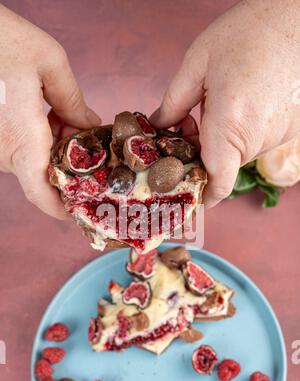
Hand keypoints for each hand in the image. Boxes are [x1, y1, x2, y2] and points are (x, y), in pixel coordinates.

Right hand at [0, 5, 100, 218]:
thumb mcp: (48, 62)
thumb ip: (73, 100)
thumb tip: (89, 124)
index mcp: (21, 140)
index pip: (41, 194)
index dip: (61, 209)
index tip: (80, 210)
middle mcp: (3, 150)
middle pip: (43, 174)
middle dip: (70, 160)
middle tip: (87, 133)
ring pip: (30, 159)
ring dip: (55, 145)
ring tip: (66, 113)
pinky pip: (16, 146)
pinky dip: (37, 136)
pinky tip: (45, 110)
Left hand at [151, 0, 299, 207]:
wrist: (299, 16)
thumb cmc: (249, 32)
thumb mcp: (198, 62)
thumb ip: (173, 102)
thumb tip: (158, 127)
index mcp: (232, 123)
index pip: (218, 181)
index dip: (202, 195)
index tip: (189, 197)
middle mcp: (260, 137)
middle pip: (223, 164)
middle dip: (201, 152)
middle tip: (187, 122)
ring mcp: (280, 134)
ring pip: (240, 152)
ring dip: (223, 139)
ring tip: (216, 103)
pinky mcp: (291, 128)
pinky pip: (258, 139)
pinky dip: (243, 130)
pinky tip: (239, 102)